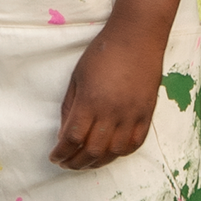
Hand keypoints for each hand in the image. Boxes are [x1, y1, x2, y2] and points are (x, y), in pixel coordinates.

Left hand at [57, 22, 169, 169]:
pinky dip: (121, 153)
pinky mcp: (146, 113)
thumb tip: (65, 134)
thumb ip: (70, 107)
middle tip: (66, 163)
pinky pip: (135, 143)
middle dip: (75, 162)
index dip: (61, 152)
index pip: (72, 138)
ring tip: (86, 162)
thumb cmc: (103, 53)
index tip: (54, 156)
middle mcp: (112, 112)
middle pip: (91, 151)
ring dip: (97, 162)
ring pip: (114, 152)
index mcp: (90, 102)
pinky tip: (111, 153)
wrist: (137, 37)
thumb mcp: (77, 77)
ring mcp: (132, 115)